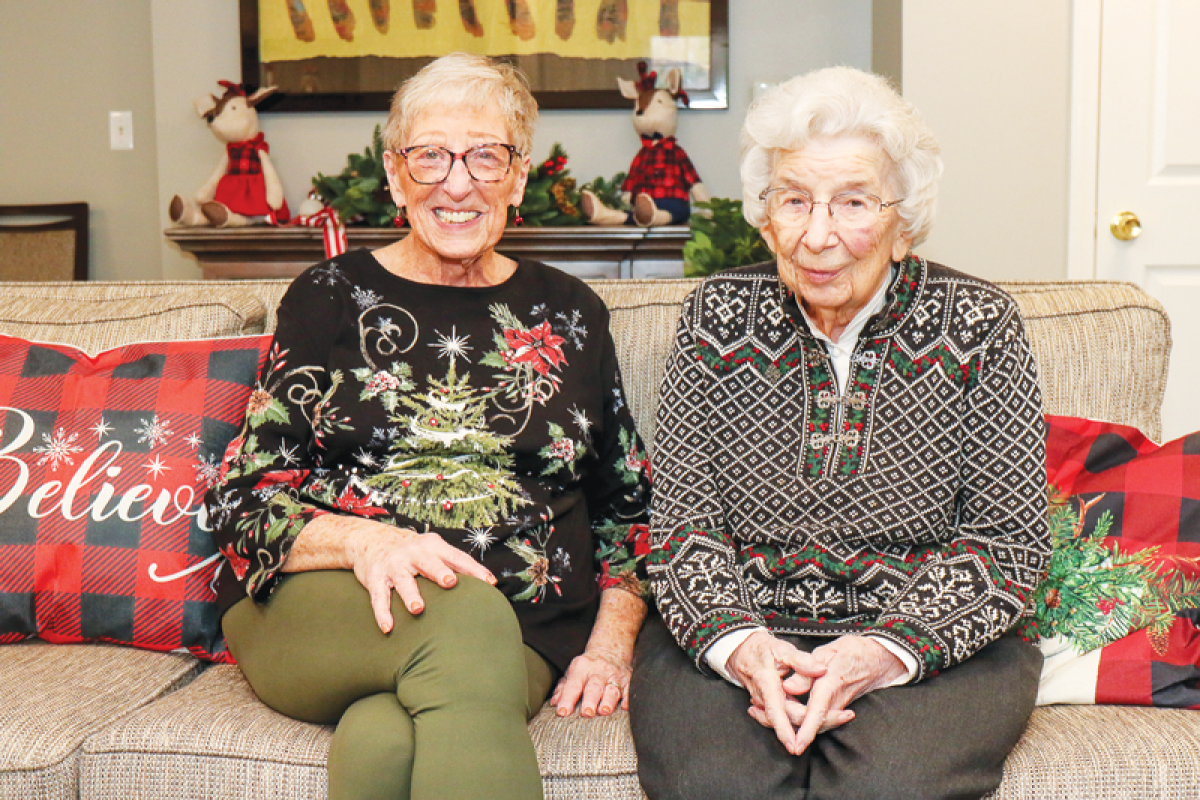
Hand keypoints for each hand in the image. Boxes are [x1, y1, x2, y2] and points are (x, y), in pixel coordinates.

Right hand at [349, 523, 494, 632]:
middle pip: (429, 562)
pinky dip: (382, 613)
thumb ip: (453, 564)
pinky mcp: (375, 578)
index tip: (490, 583)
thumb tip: (486, 583)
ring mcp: (393, 565)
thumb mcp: (432, 549)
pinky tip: (388, 627)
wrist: (369, 539)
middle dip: (439, 572)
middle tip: (450, 583)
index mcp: (432, 546)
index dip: (474, 569)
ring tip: (419, 609)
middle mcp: (413, 553)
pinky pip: (379, 597)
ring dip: (411, 594)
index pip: (457, 557)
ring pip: (403, 580)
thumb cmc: (411, 550)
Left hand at [550, 587, 645, 716]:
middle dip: (590, 700)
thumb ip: (563, 688)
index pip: (573, 685)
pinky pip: (629, 689)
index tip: (562, 713)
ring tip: (604, 711)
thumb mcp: (573, 673)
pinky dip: (628, 698)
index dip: (567, 699)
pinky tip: (626, 707)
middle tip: (586, 713)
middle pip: (593, 686)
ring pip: (612, 689)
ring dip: (608, 701)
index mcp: (581, 668)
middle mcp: (598, 671)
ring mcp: (614, 675)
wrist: (610, 650)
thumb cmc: (587, 668)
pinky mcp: (627, 680)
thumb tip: (554, 703)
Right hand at [728, 631, 846, 754]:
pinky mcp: (770, 708)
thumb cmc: (763, 650)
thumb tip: (821, 670)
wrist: (743, 652)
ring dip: (811, 723)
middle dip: (815, 724)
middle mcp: (765, 699)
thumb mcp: (782, 649)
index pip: (777, 712)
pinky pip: (785, 719)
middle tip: (844, 716)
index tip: (797, 745)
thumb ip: (801, 660)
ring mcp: (766, 705)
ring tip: (838, 717)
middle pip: (790, 719)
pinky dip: (802, 721)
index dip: (786, 731)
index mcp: (767, 684)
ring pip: (789, 722)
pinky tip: (817, 719)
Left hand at [780, 635, 906, 755]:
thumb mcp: (826, 652)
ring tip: (778, 723)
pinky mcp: (839, 708)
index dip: (807, 730)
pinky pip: (823, 720)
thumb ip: (806, 671)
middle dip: (797, 730)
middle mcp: (836, 700)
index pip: (817, 711)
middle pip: (816, 724)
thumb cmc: (851, 652)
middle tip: (772, 723)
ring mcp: (840, 707)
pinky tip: (794, 718)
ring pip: (819, 725)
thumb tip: (787, 687)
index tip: (797, 745)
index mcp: (830, 683)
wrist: (878, 658)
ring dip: (801, 727)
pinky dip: (809, 722)